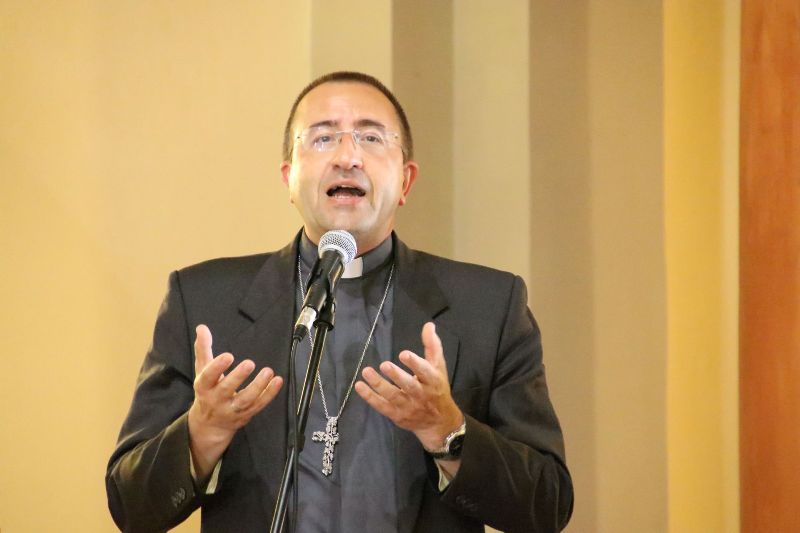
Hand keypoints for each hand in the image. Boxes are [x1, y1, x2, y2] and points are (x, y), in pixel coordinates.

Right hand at [188, 324, 282, 479]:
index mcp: (204, 387)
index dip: (216, 367)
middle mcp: (217, 400)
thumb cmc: (207, 391)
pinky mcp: (246, 415)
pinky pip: (259, 405)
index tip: (228, 355)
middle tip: (250, 363)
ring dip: (258, 387)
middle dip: (238, 377)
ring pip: (246, 400)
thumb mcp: (202, 371)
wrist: (209, 425)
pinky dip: (270, 394)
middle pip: (227, 390)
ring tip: (268, 371)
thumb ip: (203, 349)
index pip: (208, 377)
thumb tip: (202, 327)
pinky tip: (278, 381)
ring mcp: (232, 410)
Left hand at [354, 322, 462, 452]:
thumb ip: (432, 346)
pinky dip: (370, 397)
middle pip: (408, 385)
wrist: (440, 422)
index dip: (415, 363)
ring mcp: (408, 406)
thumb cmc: (438, 389)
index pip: (425, 372)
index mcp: (433, 381)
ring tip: (366, 372)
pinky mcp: (397, 415)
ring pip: (393, 396)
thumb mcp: (439, 367)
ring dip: (379, 385)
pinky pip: (382, 406)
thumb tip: (428, 325)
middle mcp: (421, 394)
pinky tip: (360, 387)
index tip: (404, 354)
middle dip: (396, 376)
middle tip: (384, 365)